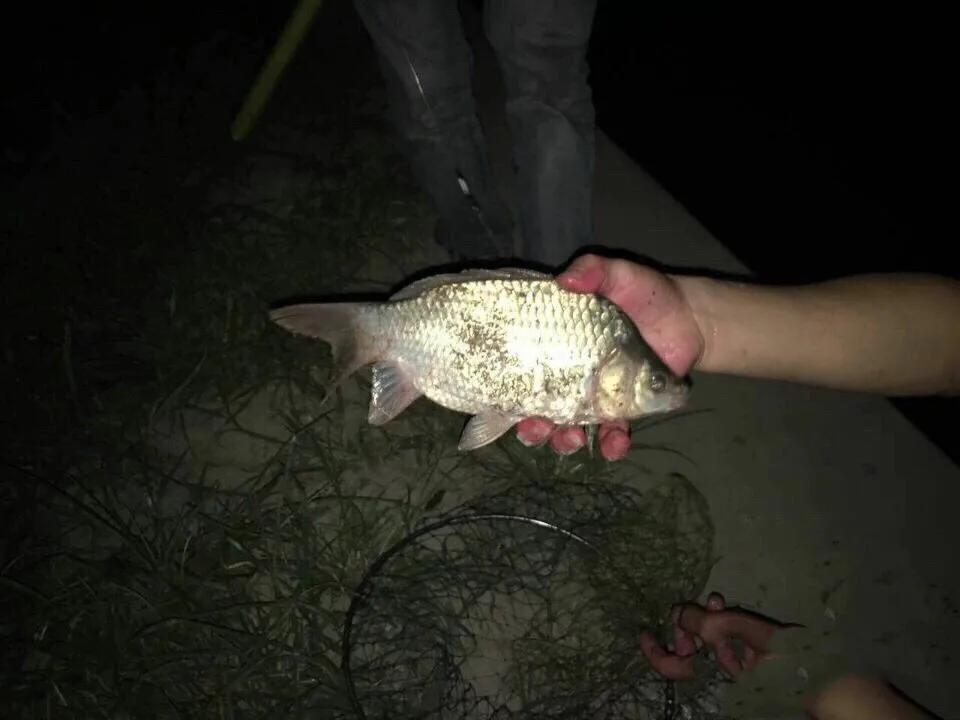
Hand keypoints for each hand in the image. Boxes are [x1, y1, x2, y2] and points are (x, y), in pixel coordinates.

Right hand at [515, 253, 704, 459]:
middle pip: (541, 408)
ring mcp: (597, 395)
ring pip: (571, 427)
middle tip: (534, 428)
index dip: (511, 388)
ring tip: (569, 439)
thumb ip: (593, 271)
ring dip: (565, 439)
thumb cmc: (646, 292)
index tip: (505, 400)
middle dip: (533, 426)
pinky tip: (613, 445)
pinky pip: (613, 433)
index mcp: (560, 345)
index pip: (526, 370)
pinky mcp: (625, 409)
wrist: (688, 316)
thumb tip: (563, 280)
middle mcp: (572, 375)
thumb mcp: (618, 274)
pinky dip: (611, 445)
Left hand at [639, 591, 783, 680]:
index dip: (654, 652)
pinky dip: (722, 621)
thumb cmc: (783, 654)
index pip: (673, 668)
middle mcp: (720, 673)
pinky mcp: (749, 658)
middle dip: (687, 624)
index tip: (644, 632)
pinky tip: (725, 604)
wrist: (823, 672)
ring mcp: (734, 666)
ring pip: (706, 639)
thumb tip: (679, 613)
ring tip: (716, 600)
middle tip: (693, 610)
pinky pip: (725, 639)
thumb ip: (708, 622)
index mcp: (715, 675)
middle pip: (689, 649)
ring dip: (705, 617)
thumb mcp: (740, 631)